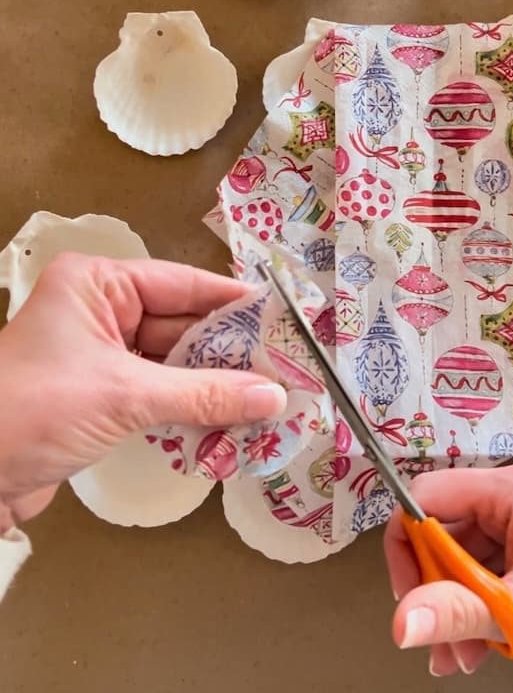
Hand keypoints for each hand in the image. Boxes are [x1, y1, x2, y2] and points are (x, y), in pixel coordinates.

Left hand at [0, 253, 285, 531]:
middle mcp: (100, 312)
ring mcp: (101, 356)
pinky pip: (160, 393)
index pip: (182, 284)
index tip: (282, 317)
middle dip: (230, 352)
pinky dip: (191, 408)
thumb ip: (205, 394)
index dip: (233, 303)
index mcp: (97, 286)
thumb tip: (274, 397)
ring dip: (215, 385)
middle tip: (286, 368)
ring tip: (270, 399)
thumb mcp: (126, 395)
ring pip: (174, 364)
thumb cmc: (33, 411)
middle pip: (182, 325)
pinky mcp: (101, 397)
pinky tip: (231, 421)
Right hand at [385, 457, 512, 684]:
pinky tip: (481, 639)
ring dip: (458, 602)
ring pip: (469, 550)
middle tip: (437, 638)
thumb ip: (458, 614)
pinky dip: (483, 599)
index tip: (411, 595)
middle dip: (436, 588)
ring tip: (461, 652)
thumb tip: (400, 622)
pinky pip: (494, 559)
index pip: (430, 496)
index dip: (410, 545)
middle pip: (448, 527)